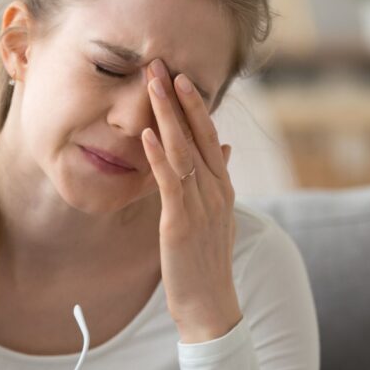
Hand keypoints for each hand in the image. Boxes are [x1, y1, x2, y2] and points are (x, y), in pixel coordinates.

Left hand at [141, 57, 240, 343]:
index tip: (179, 74)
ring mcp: (201, 206)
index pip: (209, 134)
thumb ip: (215, 180)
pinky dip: (158, 156)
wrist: (210, 306)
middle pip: (198, 134)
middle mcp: (216, 190)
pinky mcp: (181, 224)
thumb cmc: (205, 262)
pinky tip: (147, 134)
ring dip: (167, 115)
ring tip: (153, 84)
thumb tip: (222, 148)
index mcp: (222, 186)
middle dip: (180, 97)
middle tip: (162, 63)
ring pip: (184, 151)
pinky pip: (170, 183)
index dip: (194, 103)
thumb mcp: (215, 216)